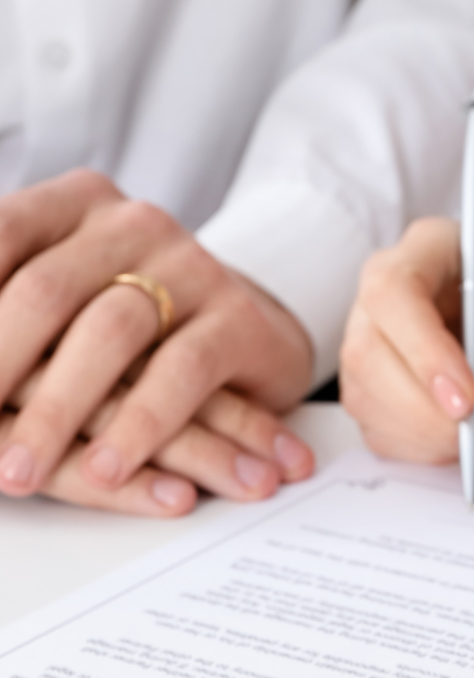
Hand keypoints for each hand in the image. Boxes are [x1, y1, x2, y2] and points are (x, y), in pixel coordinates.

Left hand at [0, 170, 315, 505]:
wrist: (245, 333)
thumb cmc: (130, 328)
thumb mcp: (57, 305)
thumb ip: (11, 311)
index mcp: (75, 203)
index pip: (2, 234)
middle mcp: (133, 224)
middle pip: (45, 290)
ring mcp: (192, 266)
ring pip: (111, 332)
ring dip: (56, 412)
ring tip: (21, 474)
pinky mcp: (240, 318)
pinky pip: (183, 368)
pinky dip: (140, 424)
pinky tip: (108, 470)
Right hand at [340, 218, 473, 462]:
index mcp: (432, 247)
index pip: (396, 290)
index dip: (422, 350)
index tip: (468, 402)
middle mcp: (388, 289)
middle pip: (369, 352)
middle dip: (428, 411)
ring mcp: (374, 338)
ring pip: (367, 397)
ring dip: (431, 436)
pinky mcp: (375, 385)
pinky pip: (378, 428)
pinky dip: (426, 449)